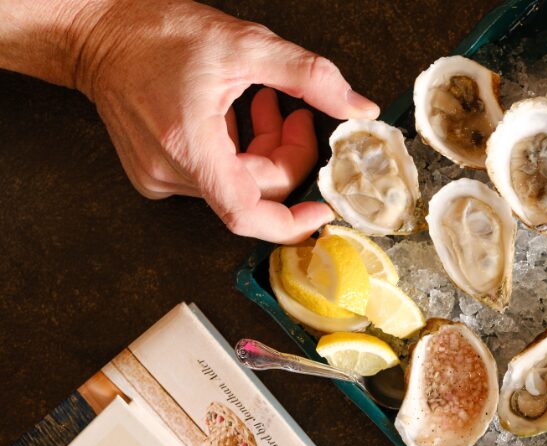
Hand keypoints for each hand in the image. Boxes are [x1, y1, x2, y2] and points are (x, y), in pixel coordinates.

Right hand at [72, 0, 380, 242]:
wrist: (97, 33)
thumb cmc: (156, 34)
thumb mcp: (245, 44)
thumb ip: (309, 77)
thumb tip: (358, 108)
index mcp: (188, 146)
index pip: (246, 214)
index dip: (291, 221)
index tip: (322, 209)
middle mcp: (169, 172)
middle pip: (254, 191)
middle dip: (286, 154)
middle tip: (294, 113)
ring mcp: (158, 177)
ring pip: (238, 185)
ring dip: (263, 149)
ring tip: (263, 102)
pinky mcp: (155, 173)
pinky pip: (216, 177)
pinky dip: (237, 151)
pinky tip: (233, 116)